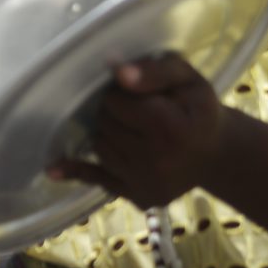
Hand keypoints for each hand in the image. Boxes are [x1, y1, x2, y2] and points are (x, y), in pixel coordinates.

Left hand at [50, 53, 229, 208]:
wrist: (215, 154)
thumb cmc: (197, 109)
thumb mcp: (187, 79)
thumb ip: (154, 70)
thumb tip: (115, 70)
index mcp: (171, 128)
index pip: (115, 101)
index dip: (119, 93)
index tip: (133, 92)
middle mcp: (158, 161)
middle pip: (105, 124)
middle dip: (112, 112)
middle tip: (133, 111)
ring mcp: (147, 183)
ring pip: (99, 146)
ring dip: (106, 133)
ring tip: (131, 129)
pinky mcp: (138, 197)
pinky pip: (97, 179)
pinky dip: (75, 170)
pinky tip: (52, 169)